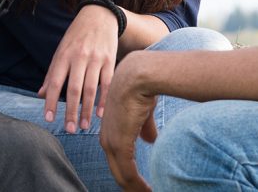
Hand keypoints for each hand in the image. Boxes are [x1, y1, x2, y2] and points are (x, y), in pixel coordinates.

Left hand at [38, 3, 119, 132]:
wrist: (99, 16)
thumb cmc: (76, 37)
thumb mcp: (60, 51)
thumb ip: (52, 73)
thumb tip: (40, 95)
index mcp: (63, 56)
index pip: (55, 82)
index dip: (50, 101)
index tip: (48, 119)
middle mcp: (79, 57)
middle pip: (73, 89)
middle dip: (70, 111)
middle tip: (69, 129)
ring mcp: (95, 59)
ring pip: (91, 89)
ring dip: (87, 110)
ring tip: (84, 127)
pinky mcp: (110, 60)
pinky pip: (107, 83)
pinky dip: (104, 100)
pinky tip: (102, 114)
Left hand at [100, 54, 158, 191]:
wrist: (137, 76)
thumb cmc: (141, 89)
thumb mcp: (143, 113)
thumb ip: (144, 128)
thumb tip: (150, 140)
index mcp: (111, 133)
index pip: (118, 162)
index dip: (129, 176)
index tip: (141, 187)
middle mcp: (107, 140)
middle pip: (118, 173)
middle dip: (131, 187)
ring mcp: (112, 143)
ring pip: (122, 176)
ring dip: (136, 189)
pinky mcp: (119, 144)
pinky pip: (128, 173)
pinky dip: (137, 185)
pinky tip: (148, 191)